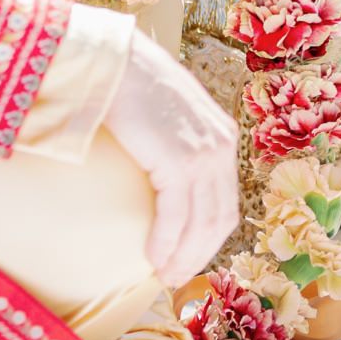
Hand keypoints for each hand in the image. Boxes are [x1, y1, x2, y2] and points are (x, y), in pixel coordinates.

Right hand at [103, 32, 238, 283]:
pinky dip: (165, 242)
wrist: (115, 61)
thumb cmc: (129, 84)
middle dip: (198, 253)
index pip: (225, 201)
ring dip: (182, 255)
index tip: (186, 259)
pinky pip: (176, 216)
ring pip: (201, 223)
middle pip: (219, 218)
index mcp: (222, 136)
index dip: (208, 237)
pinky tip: (152, 258)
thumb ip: (174, 144)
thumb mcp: (165, 117)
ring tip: (162, 276)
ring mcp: (205, 154)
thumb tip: (160, 181)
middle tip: (174, 278)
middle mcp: (222, 146)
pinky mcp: (180, 161)